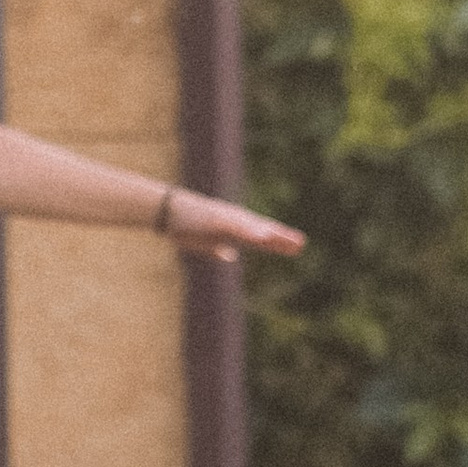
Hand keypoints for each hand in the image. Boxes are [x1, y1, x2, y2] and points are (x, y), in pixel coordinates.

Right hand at [163, 191, 304, 260]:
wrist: (166, 211)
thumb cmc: (183, 226)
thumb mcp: (204, 242)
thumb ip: (218, 248)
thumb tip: (229, 255)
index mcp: (233, 229)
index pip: (261, 238)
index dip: (279, 244)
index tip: (297, 248)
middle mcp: (234, 221)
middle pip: (262, 231)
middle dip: (281, 238)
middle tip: (301, 244)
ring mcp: (226, 218)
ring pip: (253, 227)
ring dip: (269, 233)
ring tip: (287, 240)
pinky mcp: (216, 217)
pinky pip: (236, 226)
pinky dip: (250, 230)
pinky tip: (262, 236)